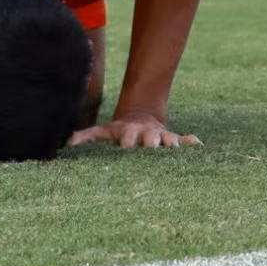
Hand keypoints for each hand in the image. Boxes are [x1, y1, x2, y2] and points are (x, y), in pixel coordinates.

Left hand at [68, 114, 199, 149]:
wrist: (138, 117)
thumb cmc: (117, 131)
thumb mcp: (101, 131)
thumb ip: (85, 136)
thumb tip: (67, 143)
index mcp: (128, 134)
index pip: (127, 139)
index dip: (127, 142)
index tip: (127, 147)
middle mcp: (145, 134)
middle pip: (150, 139)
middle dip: (152, 143)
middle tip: (155, 147)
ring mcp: (160, 136)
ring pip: (168, 139)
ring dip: (172, 143)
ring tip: (177, 147)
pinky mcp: (172, 138)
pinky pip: (185, 139)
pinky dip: (192, 142)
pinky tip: (199, 145)